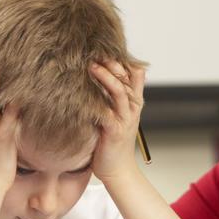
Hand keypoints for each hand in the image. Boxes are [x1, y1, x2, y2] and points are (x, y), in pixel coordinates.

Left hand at [88, 62, 144, 181]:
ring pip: (119, 91)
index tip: (105, 47)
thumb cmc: (111, 143)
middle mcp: (132, 108)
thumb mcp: (115, 115)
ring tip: (91, 66)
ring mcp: (125, 118)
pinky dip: (97, 101)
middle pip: (128, 77)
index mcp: (133, 102)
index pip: (134, 73)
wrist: (117, 170)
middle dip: (113, 62)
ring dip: (107, 77)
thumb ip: (110, 98)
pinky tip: (84, 93)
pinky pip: (108, 111)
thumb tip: (95, 77)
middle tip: (96, 50)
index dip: (122, 59)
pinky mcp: (115, 130)